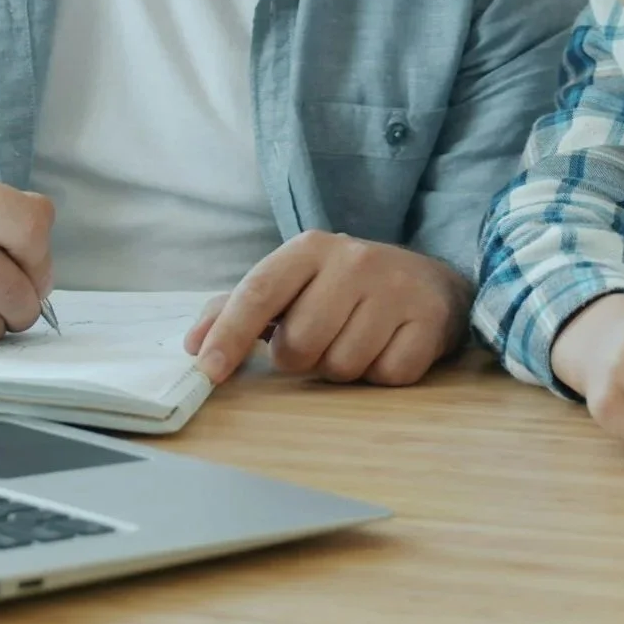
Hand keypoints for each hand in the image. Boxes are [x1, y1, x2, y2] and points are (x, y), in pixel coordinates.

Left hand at [183, 231, 470, 386]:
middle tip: (319, 338)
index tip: (207, 370)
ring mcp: (395, 289)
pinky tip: (386, 347)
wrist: (430, 281)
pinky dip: (380, 374)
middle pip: (298, 343)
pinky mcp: (429, 322)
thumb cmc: (345, 287)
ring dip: (340, 367)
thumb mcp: (295, 282)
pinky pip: (385, 376)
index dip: (229, 333)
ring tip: (354, 338)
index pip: (259, 291)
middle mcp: (353, 260)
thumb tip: (194, 345)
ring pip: (341, 366)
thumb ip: (240, 308)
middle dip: (300, 357)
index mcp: (310, 248)